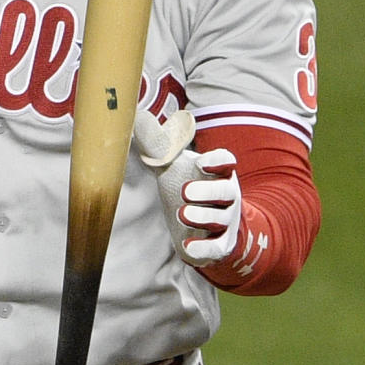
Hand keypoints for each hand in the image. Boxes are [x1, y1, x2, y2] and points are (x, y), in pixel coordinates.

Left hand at [134, 109, 242, 267]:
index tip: (202, 161)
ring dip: (203, 216)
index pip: (225, 161)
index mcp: (217, 172)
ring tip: (183, 213)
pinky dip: (204, 248)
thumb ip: (158, 146)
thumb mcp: (172, 166)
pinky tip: (187, 246)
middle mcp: (226, 196)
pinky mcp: (220, 245)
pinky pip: (217, 248)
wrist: (203, 227)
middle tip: (185, 191)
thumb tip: (138, 116)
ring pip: (221, 219)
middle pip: (226, 191)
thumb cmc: (187, 188)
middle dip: (208, 191)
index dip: (217, 160)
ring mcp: (225, 221)